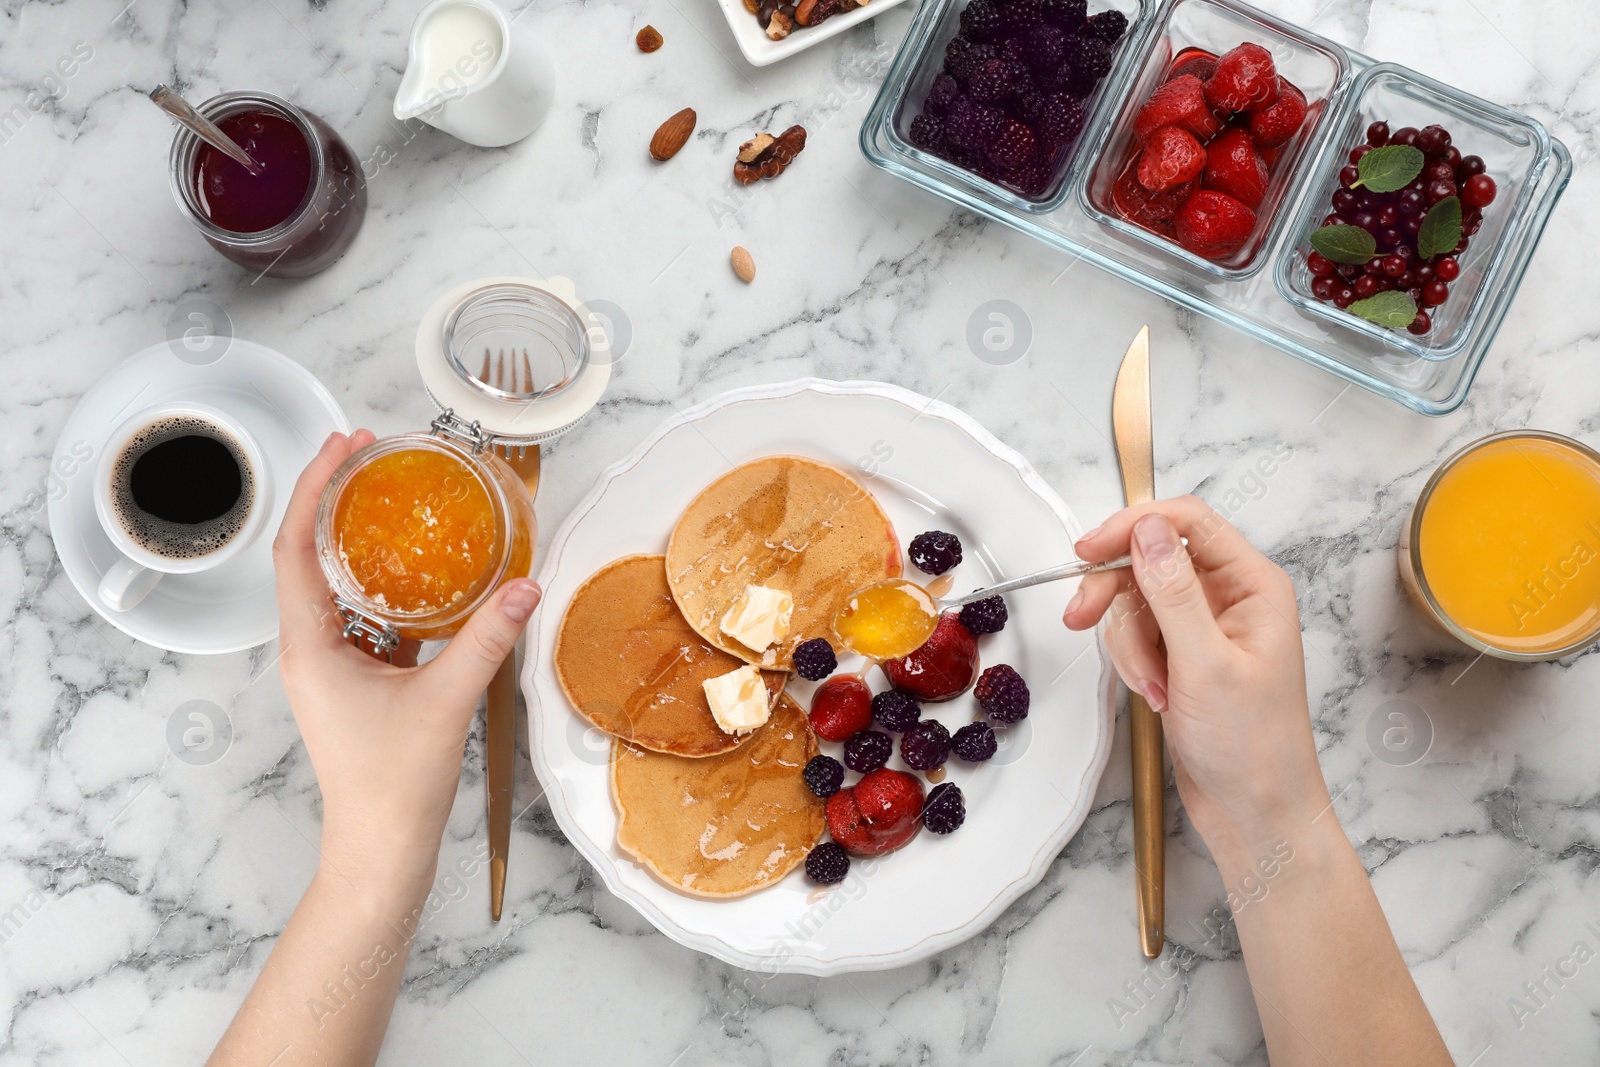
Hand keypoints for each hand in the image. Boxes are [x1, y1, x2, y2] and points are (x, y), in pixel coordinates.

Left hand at [272, 431, 540, 897]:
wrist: (382, 847)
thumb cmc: (393, 785)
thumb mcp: (446, 700)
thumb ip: (487, 638)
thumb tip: (525, 585)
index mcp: (310, 646)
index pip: (296, 547)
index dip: (315, 489)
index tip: (345, 446)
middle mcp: (311, 649)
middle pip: (310, 555)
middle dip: (336, 501)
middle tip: (370, 455)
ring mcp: (333, 665)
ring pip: (339, 585)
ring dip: (361, 541)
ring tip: (394, 500)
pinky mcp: (359, 681)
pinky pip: (368, 617)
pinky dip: (389, 585)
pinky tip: (427, 574)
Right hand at [1063, 496, 1327, 865]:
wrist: (1255, 812)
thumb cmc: (1254, 747)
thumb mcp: (1205, 664)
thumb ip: (1172, 590)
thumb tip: (1146, 529)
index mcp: (1253, 584)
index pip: (1186, 522)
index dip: (1133, 527)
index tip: (1088, 550)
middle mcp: (1230, 597)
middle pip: (1150, 558)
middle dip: (1115, 591)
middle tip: (1081, 615)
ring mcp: (1203, 626)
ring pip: (1136, 599)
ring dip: (1130, 644)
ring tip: (1152, 686)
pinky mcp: (1181, 654)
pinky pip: (1137, 634)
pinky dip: (1133, 662)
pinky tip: (1154, 695)